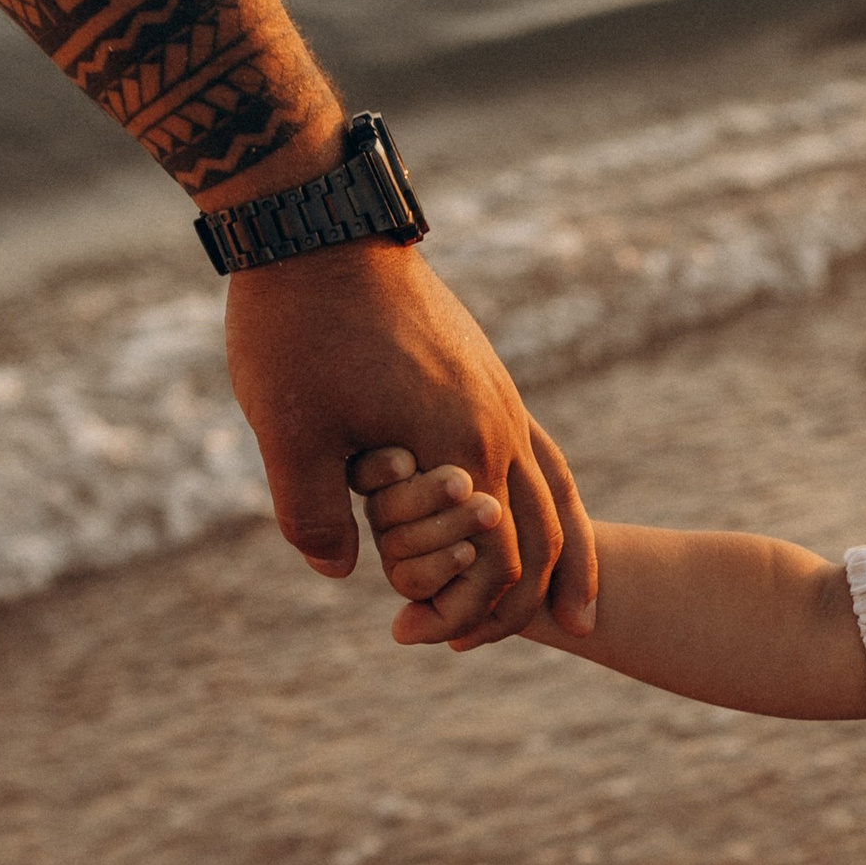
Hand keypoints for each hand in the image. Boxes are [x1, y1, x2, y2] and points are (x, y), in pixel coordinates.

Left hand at [225, 246, 594, 645]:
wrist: (318, 221)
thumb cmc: (297, 325)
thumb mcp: (287, 431)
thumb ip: (312, 515)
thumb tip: (342, 574)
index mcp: (462, 448)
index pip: (491, 563)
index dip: (458, 610)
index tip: (410, 634)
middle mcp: (500, 426)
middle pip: (543, 538)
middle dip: (524, 603)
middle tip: (480, 643)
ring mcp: (501, 396)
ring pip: (558, 494)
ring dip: (567, 559)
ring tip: (578, 612)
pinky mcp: (486, 373)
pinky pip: (541, 452)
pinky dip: (548, 502)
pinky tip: (523, 515)